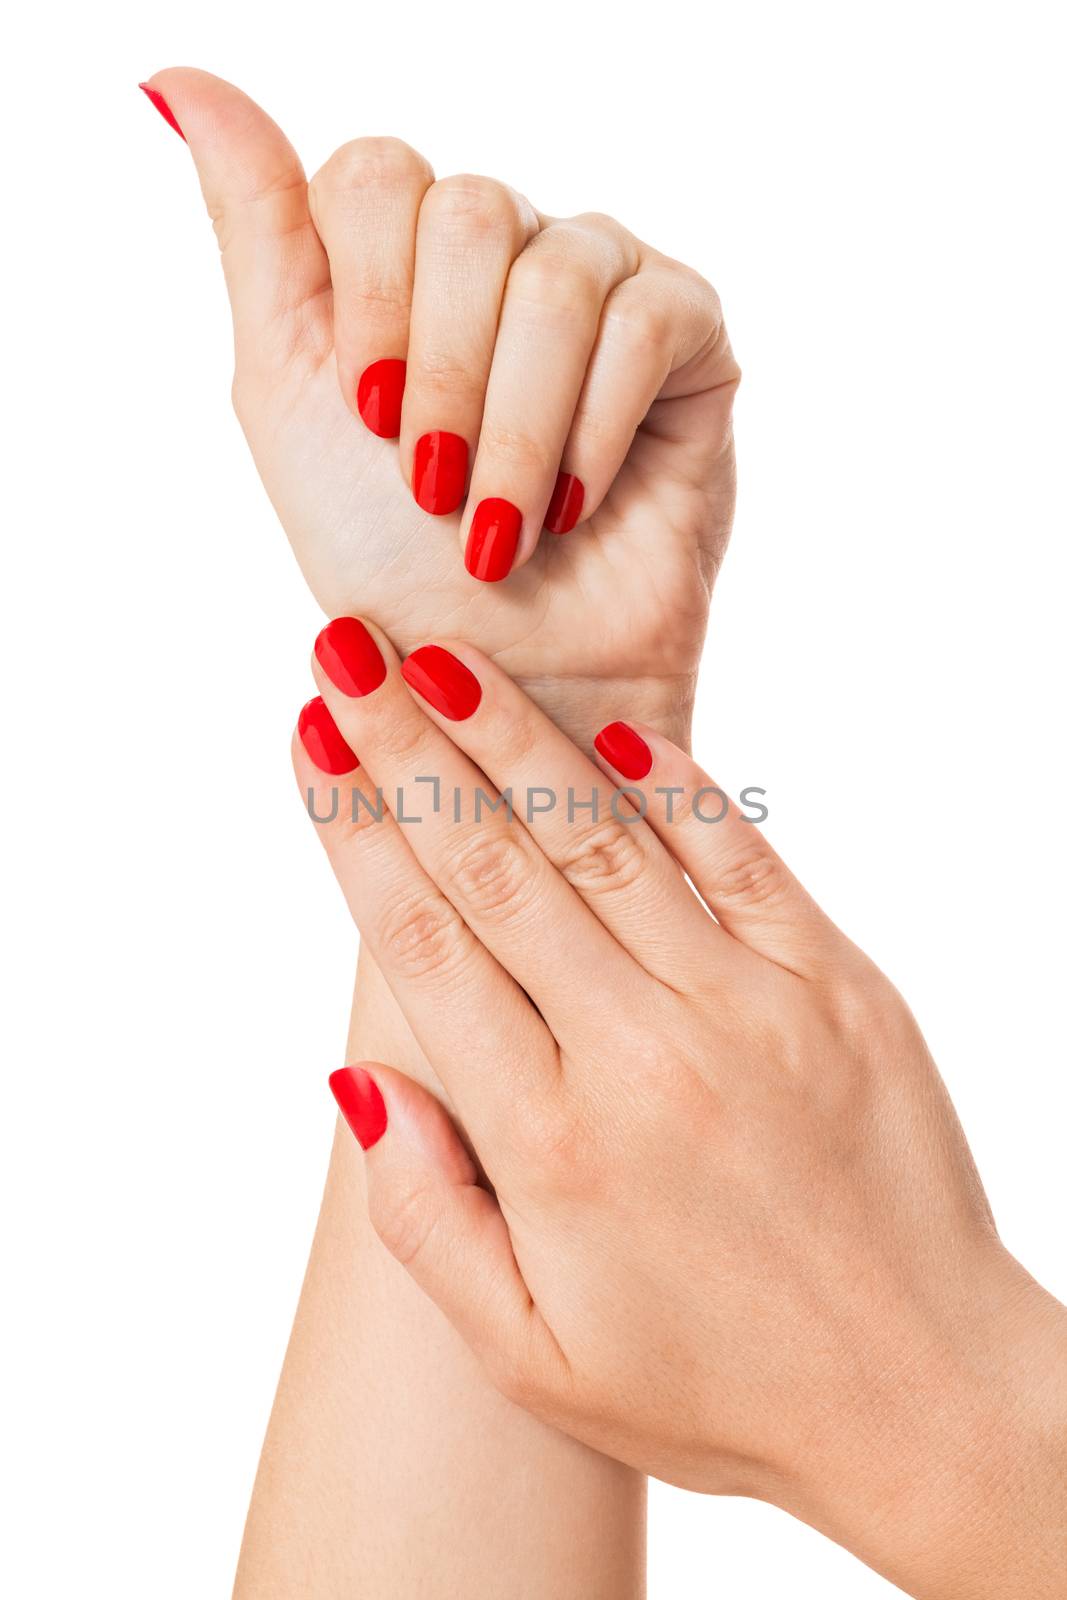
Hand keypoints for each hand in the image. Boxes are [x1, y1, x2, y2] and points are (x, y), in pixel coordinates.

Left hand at [140, 68, 738, 742]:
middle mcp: (503, 255)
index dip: (370, 297)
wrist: (499, 681)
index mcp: (403, 259)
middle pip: (470, 213)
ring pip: (558, 273)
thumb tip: (178, 80)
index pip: (379, 176)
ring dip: (514, 424)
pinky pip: (647, 320)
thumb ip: (254, 233)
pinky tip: (574, 502)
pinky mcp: (690, 338)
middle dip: (443, 375)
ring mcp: (602, 286)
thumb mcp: (288, 393)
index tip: (369, 418)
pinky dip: (593, 426)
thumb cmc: (388, 557)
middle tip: (434, 488)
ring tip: (500, 529)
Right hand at [291, 619, 1066, 1599]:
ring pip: (604, 840)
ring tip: (440, 659)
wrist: (929, 1398)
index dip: (355, 830)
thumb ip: (429, 1219)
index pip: (425, 947)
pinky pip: (742, 857)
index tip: (308, 738)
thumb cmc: (716, 1388)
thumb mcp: (535, 1356)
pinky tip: (612, 729)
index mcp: (554, 1146)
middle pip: (496, 865)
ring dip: (513, 738)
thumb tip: (360, 1079)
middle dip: (406, 746)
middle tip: (344, 649)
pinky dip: (675, 788)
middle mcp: (645, 1056)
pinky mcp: (838, 987)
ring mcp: (752, 1008)